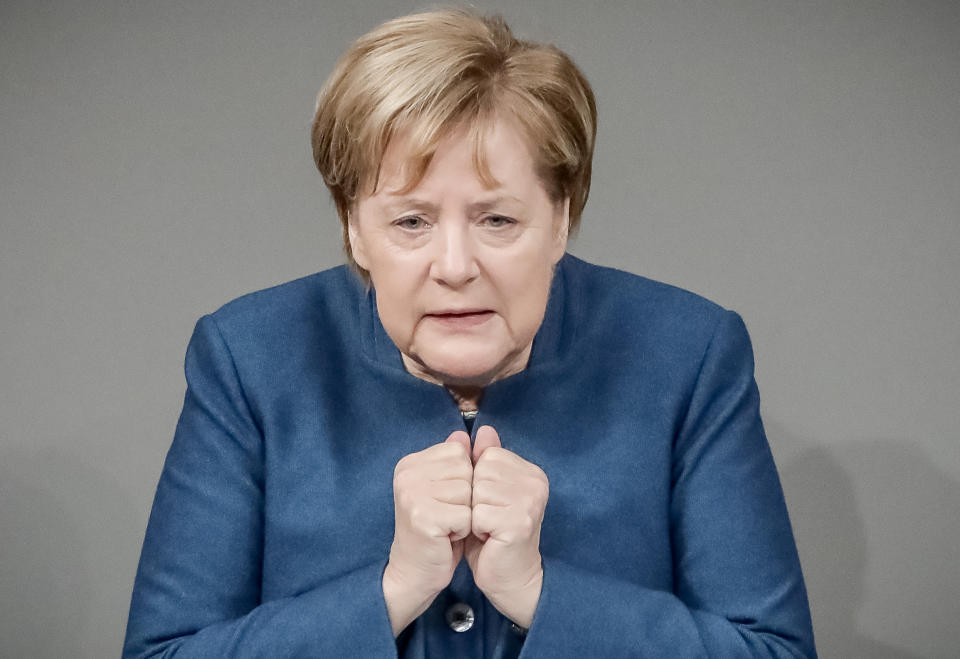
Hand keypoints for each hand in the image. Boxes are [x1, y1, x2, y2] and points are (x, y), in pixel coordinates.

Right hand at [383, 431, 472, 635]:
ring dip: (465, 514)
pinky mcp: (423, 517)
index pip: (459, 452)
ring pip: (468, 493)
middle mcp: (407, 474)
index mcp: (410, 462)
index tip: (447, 499)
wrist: (415, 571)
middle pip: (465, 471)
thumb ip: (459, 460)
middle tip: (447, 515)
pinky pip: (465, 515)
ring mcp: (412, 494)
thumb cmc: (437, 529)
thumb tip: (478, 431)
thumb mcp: (448, 489)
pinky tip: (446, 538)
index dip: (464, 479)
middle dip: (466, 497)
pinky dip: (463, 531)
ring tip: (447, 526)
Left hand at [465, 426, 547, 628]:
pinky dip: (475, 529)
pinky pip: (477, 513)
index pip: (488, 456)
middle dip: (475, 498)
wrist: (510, 577)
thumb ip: (486, 460)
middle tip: (488, 519)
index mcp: (530, 472)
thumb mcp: (488, 492)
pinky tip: (489, 539)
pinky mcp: (519, 522)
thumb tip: (483, 429)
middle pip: (481, 472)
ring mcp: (530, 501)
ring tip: (488, 528)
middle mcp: (536, 482)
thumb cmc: (494, 535)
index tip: (490, 503)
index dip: (478, 482)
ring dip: (475, 513)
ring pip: (477, 492)